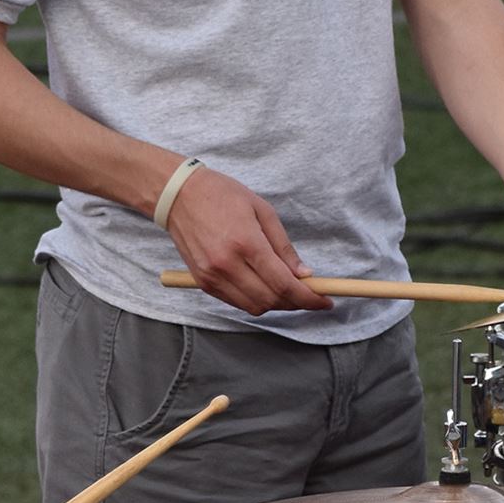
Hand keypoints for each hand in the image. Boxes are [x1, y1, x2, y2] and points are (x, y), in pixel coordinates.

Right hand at [163, 166, 330, 314]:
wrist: (178, 195)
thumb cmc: (222, 195)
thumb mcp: (262, 210)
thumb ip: (283, 246)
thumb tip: (303, 274)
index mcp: (246, 243)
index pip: (284, 284)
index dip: (309, 298)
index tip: (325, 300)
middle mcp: (227, 264)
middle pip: (271, 300)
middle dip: (296, 302)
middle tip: (310, 294)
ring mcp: (212, 276)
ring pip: (254, 307)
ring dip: (276, 304)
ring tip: (287, 289)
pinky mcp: (202, 282)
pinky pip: (236, 302)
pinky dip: (255, 300)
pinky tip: (263, 286)